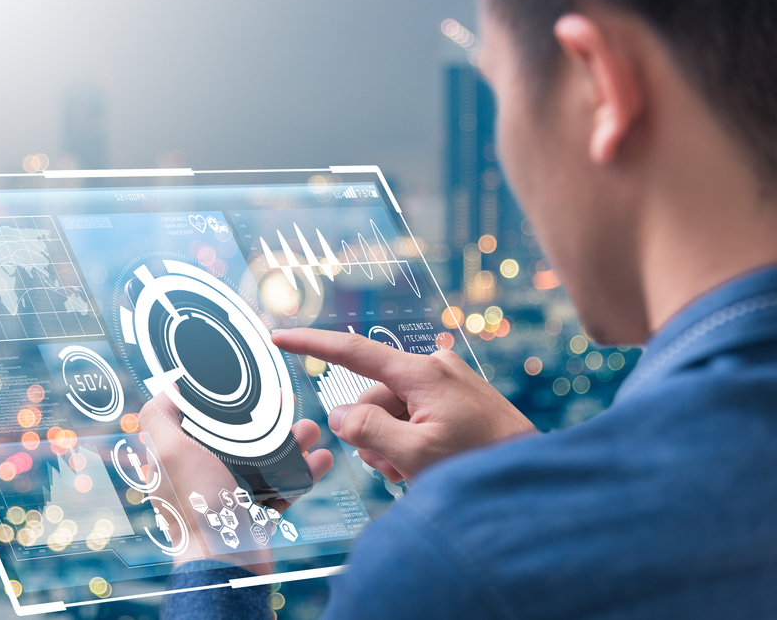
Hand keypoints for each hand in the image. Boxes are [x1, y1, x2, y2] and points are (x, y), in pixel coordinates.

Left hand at [137, 391, 332, 575]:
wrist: (224, 563)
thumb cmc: (195, 506)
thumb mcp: (168, 451)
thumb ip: (160, 416)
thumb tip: (167, 388)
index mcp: (180, 460)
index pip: (203, 422)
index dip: (226, 403)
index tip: (250, 389)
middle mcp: (203, 476)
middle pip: (239, 437)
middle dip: (267, 420)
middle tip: (291, 404)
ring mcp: (230, 496)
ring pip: (266, 461)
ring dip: (292, 444)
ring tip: (312, 431)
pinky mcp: (254, 515)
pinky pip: (281, 489)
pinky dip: (301, 474)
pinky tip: (320, 460)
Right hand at [271, 328, 535, 483]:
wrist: (533, 477)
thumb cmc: (480, 465)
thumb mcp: (416, 454)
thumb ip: (369, 432)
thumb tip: (340, 416)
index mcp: (422, 374)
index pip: (354, 352)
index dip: (313, 344)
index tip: (280, 337)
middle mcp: (433, 368)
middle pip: (371, 398)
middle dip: (373, 434)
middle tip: (398, 466)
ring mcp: (445, 383)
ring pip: (389, 412)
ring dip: (391, 443)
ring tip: (418, 469)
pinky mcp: (454, 398)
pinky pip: (412, 415)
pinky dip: (409, 440)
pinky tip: (428, 463)